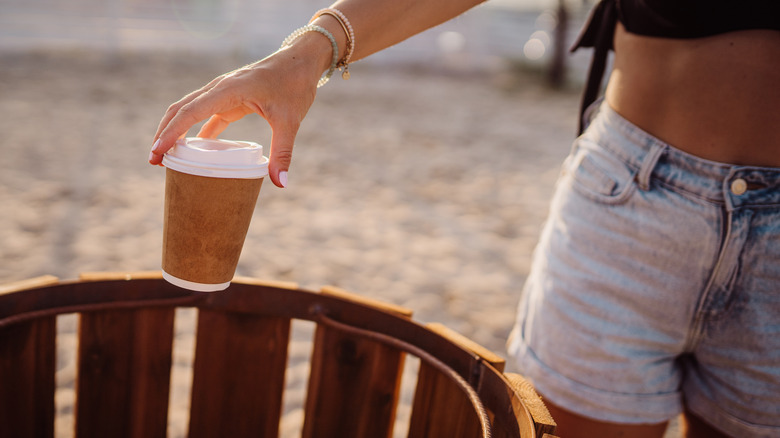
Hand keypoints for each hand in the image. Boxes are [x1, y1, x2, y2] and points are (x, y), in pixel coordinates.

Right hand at [149, 42, 327, 187]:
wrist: (302, 61)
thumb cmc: (295, 85)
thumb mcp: (291, 121)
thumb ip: (283, 152)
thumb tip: (280, 183)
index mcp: (229, 89)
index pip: (191, 112)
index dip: (172, 132)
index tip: (158, 152)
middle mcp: (220, 88)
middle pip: (181, 109)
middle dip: (164, 134)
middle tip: (154, 161)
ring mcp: (223, 92)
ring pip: (189, 109)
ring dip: (174, 130)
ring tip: (165, 157)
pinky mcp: (230, 98)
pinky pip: (205, 114)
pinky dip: (195, 130)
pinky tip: (192, 150)